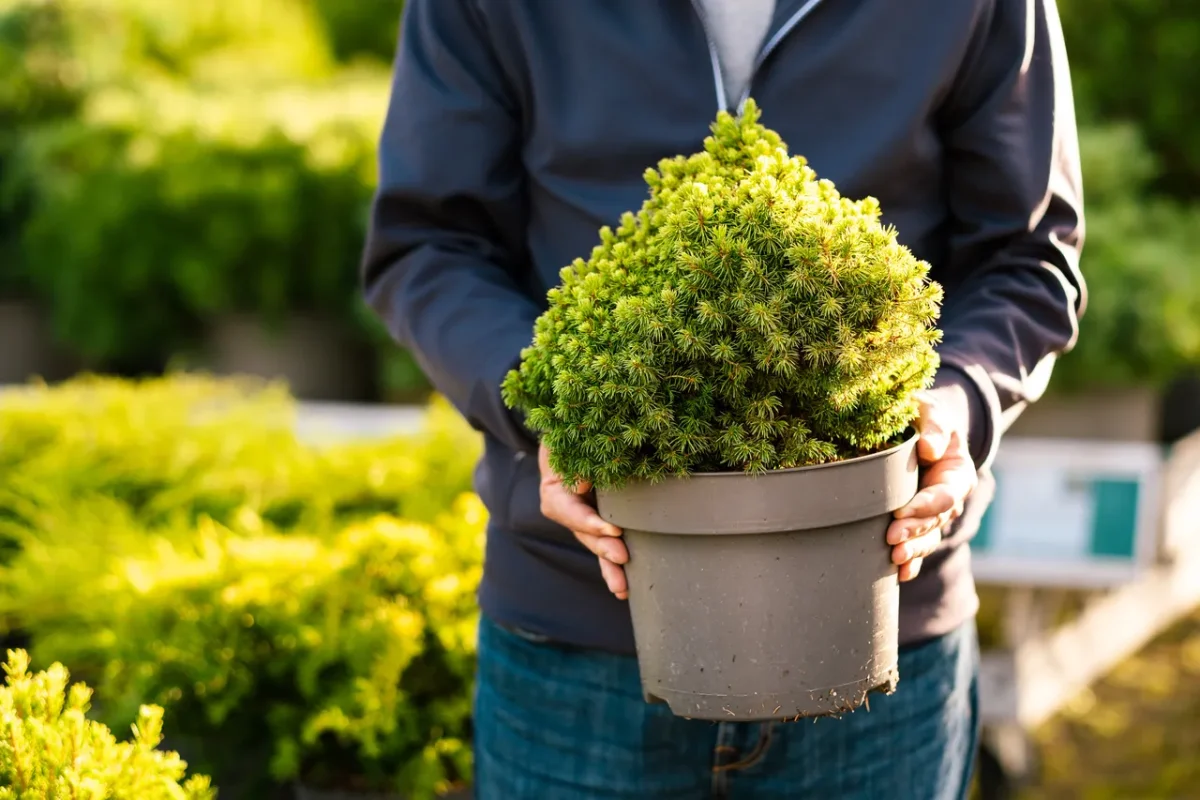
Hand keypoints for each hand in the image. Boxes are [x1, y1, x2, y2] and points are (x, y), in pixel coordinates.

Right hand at [537, 443, 628, 598]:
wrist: (581, 432)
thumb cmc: (575, 433)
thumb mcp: (567, 440)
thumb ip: (570, 457)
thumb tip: (583, 485)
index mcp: (554, 490)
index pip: (567, 510)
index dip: (589, 522)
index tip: (613, 530)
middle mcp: (566, 509)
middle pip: (582, 533)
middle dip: (602, 548)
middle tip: (622, 557)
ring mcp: (583, 519)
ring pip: (594, 545)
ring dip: (608, 566)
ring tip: (622, 588)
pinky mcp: (600, 521)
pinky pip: (605, 543)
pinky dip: (613, 562)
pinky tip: (624, 587)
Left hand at [887, 386, 978, 580]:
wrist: (920, 430)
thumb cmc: (924, 417)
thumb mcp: (932, 412)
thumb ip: (934, 426)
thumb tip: (929, 449)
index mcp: (957, 473)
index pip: (945, 495)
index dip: (925, 505)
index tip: (902, 511)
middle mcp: (950, 498)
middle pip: (935, 521)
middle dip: (914, 532)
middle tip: (891, 540)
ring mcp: (936, 514)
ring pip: (928, 538)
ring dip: (913, 551)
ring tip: (894, 559)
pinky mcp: (920, 522)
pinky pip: (920, 546)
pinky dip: (912, 562)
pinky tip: (900, 576)